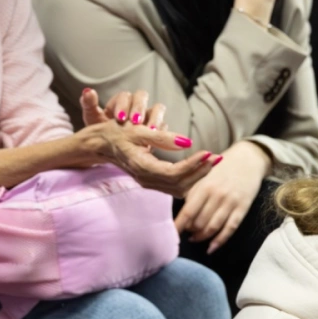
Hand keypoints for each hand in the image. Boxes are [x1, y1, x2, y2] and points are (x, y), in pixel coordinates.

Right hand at [76, 90, 216, 197]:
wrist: (99, 144)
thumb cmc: (116, 134)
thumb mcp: (137, 130)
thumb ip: (162, 137)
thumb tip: (188, 142)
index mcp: (142, 167)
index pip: (174, 174)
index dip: (194, 165)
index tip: (209, 152)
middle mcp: (145, 178)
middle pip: (180, 184)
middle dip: (201, 171)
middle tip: (217, 157)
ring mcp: (147, 182)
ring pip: (178, 188)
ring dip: (197, 176)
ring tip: (212, 161)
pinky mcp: (151, 180)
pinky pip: (174, 186)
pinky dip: (189, 177)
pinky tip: (199, 166)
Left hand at [85, 88, 168, 130]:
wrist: (108, 147)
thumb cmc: (100, 130)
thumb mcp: (93, 119)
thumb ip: (89, 105)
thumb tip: (87, 91)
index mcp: (120, 101)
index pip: (124, 96)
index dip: (123, 105)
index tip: (119, 117)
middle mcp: (135, 105)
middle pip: (142, 97)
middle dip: (139, 108)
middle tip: (135, 122)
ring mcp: (148, 116)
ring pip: (157, 108)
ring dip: (155, 118)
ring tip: (151, 130)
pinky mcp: (158, 128)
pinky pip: (164, 125)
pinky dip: (162, 130)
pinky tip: (157, 138)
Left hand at [174, 141, 270, 253]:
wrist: (248, 159)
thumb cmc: (222, 168)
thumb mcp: (204, 177)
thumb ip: (193, 194)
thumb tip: (183, 215)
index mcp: (204, 187)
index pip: (187, 212)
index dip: (178, 226)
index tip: (170, 235)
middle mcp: (217, 196)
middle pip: (199, 223)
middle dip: (190, 232)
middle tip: (186, 233)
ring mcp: (231, 202)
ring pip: (213, 227)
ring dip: (202, 237)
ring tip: (195, 239)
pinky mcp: (243, 208)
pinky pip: (230, 228)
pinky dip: (220, 241)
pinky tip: (211, 248)